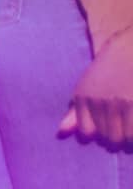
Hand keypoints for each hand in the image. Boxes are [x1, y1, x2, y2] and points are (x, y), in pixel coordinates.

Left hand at [61, 30, 132, 147]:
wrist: (130, 49)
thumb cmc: (109, 70)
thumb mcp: (88, 87)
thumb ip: (76, 112)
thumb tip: (62, 132)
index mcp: (83, 97)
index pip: (87, 133)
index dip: (100, 134)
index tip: (109, 126)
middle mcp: (99, 101)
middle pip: (110, 138)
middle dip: (119, 136)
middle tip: (126, 122)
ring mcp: (119, 103)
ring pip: (125, 138)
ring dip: (131, 136)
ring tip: (131, 120)